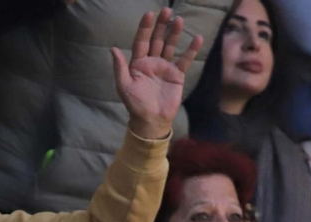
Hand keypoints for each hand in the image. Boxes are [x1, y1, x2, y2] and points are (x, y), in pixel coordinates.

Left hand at [110, 8, 203, 140]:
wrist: (151, 120)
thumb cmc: (135, 104)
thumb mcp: (124, 86)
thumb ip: (120, 67)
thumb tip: (113, 49)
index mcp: (138, 63)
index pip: (141, 41)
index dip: (145, 28)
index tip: (149, 14)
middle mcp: (152, 62)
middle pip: (157, 40)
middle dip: (161, 25)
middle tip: (167, 11)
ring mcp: (165, 67)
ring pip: (170, 46)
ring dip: (175, 33)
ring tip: (179, 20)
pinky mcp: (177, 75)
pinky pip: (185, 59)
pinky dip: (191, 50)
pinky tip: (197, 38)